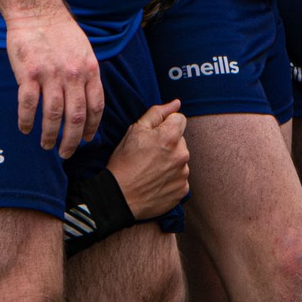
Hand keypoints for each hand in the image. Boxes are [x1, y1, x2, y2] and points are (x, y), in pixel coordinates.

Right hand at [3, 7, 102, 155]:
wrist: (37, 11)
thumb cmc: (60, 31)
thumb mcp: (84, 50)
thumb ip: (87, 74)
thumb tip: (88, 99)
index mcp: (89, 69)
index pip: (95, 106)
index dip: (91, 127)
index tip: (86, 140)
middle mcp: (72, 74)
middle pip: (76, 117)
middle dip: (71, 140)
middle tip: (66, 153)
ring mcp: (50, 75)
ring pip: (53, 115)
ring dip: (50, 135)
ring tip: (47, 145)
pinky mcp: (28, 74)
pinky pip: (28, 105)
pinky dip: (27, 121)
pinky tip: (25, 129)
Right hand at [106, 99, 188, 218]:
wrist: (118, 198)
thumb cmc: (124, 162)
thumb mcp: (134, 131)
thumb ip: (157, 113)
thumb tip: (176, 103)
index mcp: (171, 136)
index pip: (179, 119)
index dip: (165, 125)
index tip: (153, 136)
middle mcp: (182, 154)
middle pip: (180, 140)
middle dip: (168, 143)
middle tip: (148, 155)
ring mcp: (183, 174)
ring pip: (180, 159)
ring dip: (170, 161)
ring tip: (150, 170)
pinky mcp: (182, 190)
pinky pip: (180, 178)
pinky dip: (171, 178)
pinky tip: (155, 182)